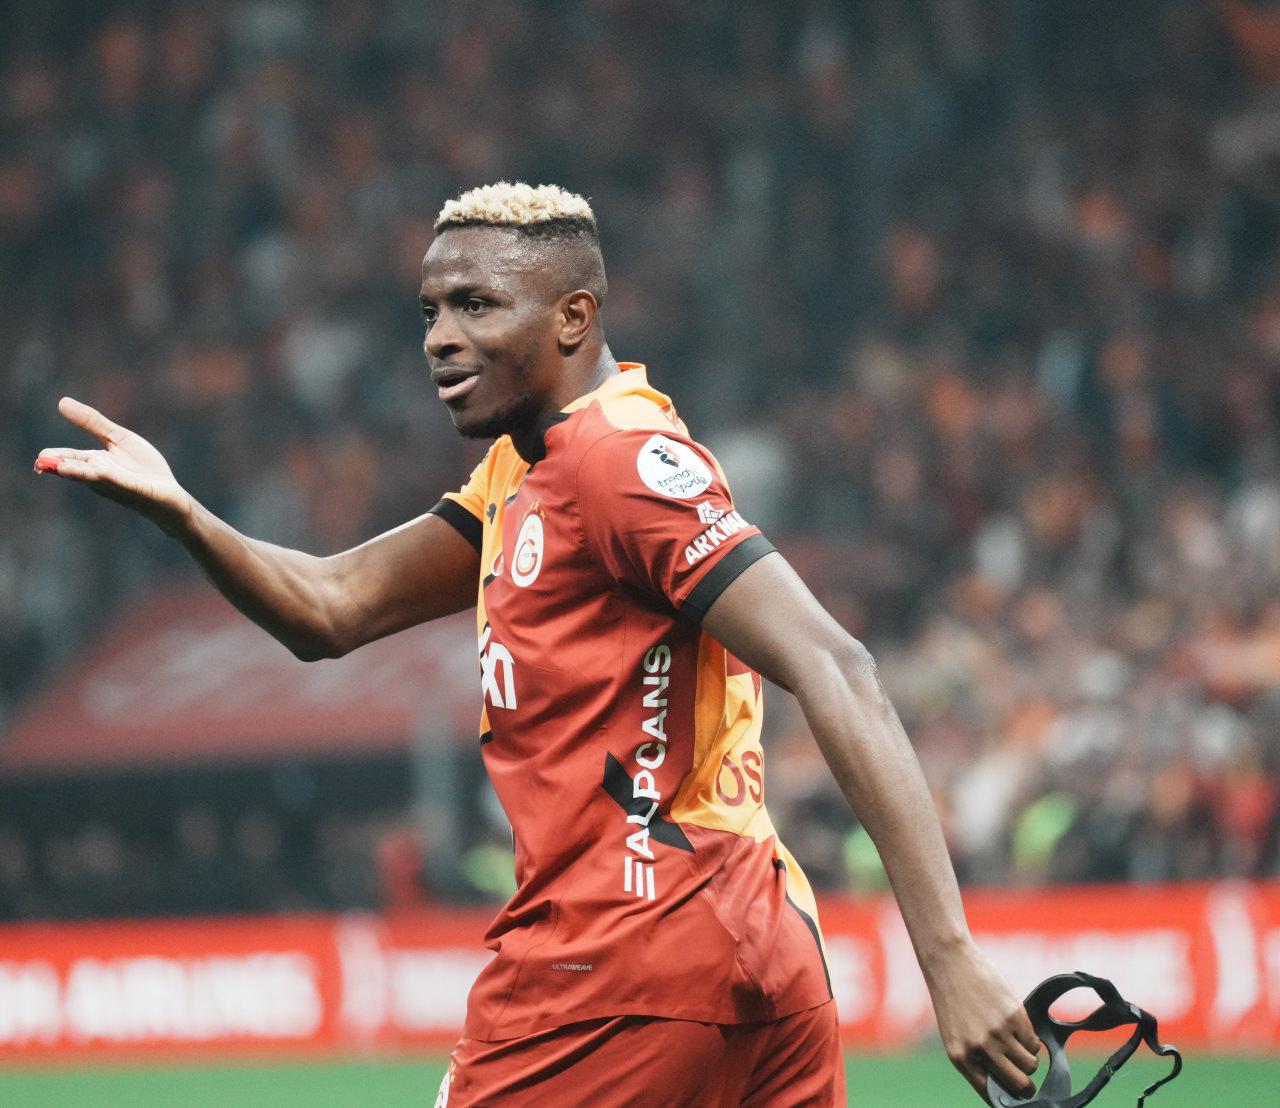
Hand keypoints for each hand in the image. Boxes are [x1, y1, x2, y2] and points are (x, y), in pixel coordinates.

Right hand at [35, 397, 192, 534]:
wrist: (172, 495)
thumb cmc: (143, 469)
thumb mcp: (118, 439)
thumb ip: (92, 422)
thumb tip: (61, 401)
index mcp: (96, 464)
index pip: (70, 460)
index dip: (54, 458)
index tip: (40, 457)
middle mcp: (103, 477)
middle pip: (79, 470)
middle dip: (61, 467)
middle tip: (41, 463)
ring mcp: (120, 485)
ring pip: (97, 478)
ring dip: (80, 473)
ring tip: (61, 468)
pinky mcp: (139, 490)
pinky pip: (124, 484)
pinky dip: (113, 478)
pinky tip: (103, 472)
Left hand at [925, 938, 1039, 1102]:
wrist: (949, 962)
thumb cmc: (952, 999)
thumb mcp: (956, 1035)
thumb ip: (976, 1059)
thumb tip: (1005, 1082)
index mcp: (961, 1059)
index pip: (992, 1095)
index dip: (1009, 1097)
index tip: (1017, 1096)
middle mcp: (980, 1050)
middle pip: (1020, 1085)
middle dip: (1026, 1085)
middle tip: (1025, 1077)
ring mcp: (998, 1033)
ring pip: (1031, 1065)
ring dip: (1029, 1059)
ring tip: (1017, 1044)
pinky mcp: (1014, 1017)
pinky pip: (1034, 1042)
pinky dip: (1030, 1039)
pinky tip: (1017, 1026)